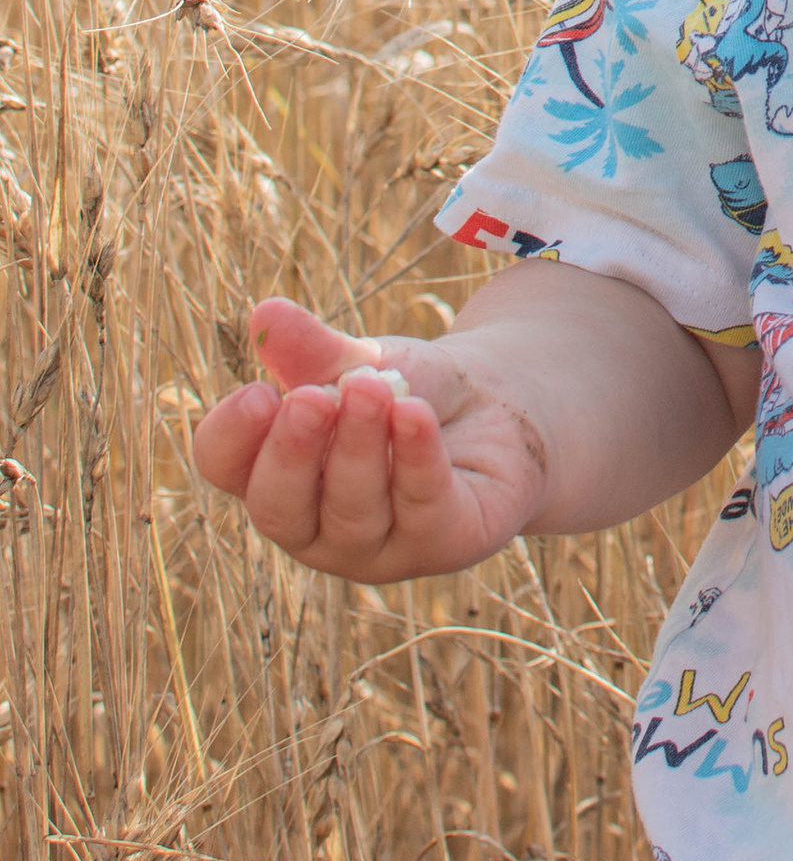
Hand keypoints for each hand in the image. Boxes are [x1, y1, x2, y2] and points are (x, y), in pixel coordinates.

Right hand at [191, 295, 552, 582]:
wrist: (496, 408)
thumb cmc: (407, 393)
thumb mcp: (358, 363)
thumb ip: (313, 350)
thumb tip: (266, 312)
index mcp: (277, 476)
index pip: (228, 469)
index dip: (231, 437)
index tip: (257, 391)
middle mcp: (314, 527)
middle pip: (280, 506)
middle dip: (293, 452)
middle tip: (311, 398)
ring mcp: (375, 548)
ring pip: (352, 511)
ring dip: (359, 445)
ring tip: (372, 387)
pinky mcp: (443, 543)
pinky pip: (422, 506)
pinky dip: (416, 457)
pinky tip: (413, 413)